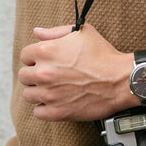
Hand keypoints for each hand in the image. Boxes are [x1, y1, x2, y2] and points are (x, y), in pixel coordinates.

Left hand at [18, 24, 138, 120]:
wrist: (121, 80)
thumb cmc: (104, 56)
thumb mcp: (83, 33)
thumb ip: (56, 32)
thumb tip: (37, 32)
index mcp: (46, 51)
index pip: (25, 56)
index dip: (36, 58)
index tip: (46, 62)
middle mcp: (44, 73)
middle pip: (24, 76)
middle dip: (35, 75)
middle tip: (50, 76)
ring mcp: (49, 94)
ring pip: (29, 95)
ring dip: (38, 92)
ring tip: (53, 90)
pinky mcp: (58, 112)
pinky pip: (38, 112)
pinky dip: (45, 108)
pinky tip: (56, 102)